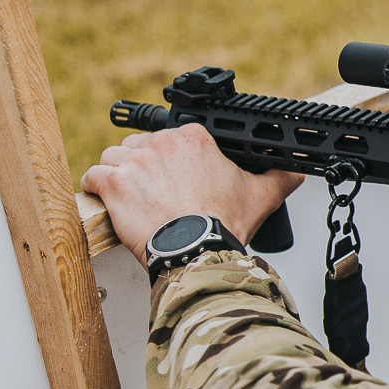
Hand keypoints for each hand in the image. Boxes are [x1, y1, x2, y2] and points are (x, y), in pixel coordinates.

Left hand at [81, 125, 301, 264]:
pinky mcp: (112, 183)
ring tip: (131, 199)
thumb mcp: (262, 196)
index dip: (169, 160)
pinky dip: (95, 188)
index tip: (173, 177)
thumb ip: (280, 176)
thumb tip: (296, 170)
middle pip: (139, 146)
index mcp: (194, 139)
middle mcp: (162, 143)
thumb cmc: (223, 224)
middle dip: (143, 167)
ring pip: (112, 157)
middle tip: (154, 193)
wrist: (198, 250)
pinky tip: (107, 201)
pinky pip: (91, 176)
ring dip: (117, 176)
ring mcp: (134, 161)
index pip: (170, 138)